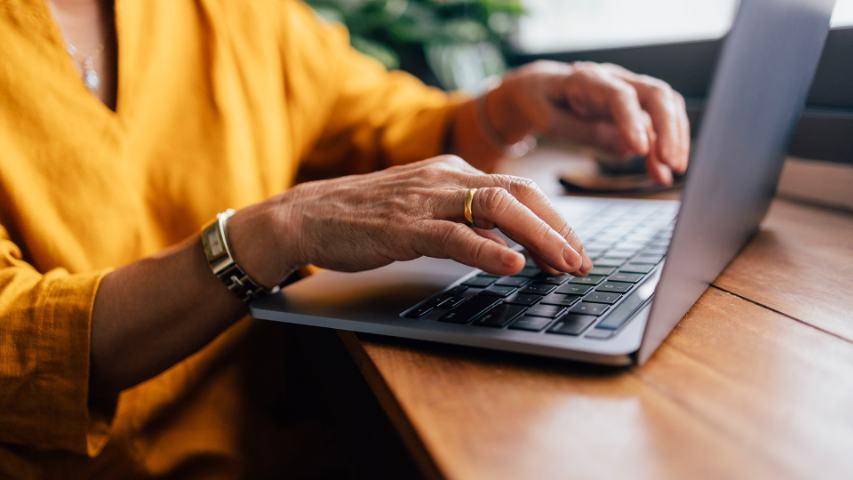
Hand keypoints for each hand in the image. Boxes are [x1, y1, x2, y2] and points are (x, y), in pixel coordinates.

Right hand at [229, 156, 592, 285]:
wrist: (310, 215)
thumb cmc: (367, 216)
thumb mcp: (425, 211)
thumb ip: (465, 223)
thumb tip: (509, 246)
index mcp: (453, 171)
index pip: (519, 189)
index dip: (554, 219)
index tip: (575, 248)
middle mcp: (445, 178)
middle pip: (519, 193)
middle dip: (558, 228)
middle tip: (582, 261)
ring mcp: (425, 199)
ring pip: (496, 209)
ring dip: (538, 238)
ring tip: (564, 264)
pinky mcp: (404, 226)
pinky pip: (454, 235)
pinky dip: (487, 250)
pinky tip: (512, 265)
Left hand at [487, 61, 690, 184]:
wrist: (539, 90)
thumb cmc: (541, 104)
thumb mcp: (549, 123)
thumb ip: (585, 133)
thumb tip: (627, 148)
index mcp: (587, 79)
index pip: (619, 95)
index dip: (632, 122)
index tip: (641, 151)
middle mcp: (615, 79)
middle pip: (655, 94)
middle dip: (668, 130)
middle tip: (671, 164)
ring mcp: (629, 90)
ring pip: (666, 106)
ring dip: (673, 140)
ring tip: (669, 173)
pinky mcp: (635, 106)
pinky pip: (659, 122)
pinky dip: (664, 146)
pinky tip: (661, 172)